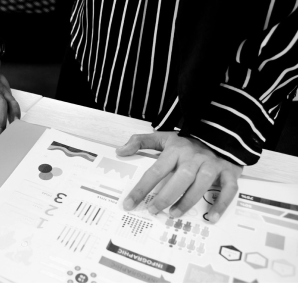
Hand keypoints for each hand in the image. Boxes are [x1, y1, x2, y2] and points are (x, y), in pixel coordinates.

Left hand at [116, 132, 242, 223]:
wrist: (220, 132)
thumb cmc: (187, 141)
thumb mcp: (163, 137)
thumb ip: (140, 142)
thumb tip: (120, 151)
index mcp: (176, 150)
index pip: (155, 171)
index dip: (141, 189)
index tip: (129, 204)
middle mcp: (194, 158)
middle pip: (180, 179)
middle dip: (166, 197)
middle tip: (153, 210)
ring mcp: (213, 164)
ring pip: (202, 184)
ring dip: (188, 201)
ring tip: (174, 214)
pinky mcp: (229, 171)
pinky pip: (228, 189)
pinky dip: (221, 204)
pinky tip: (211, 217)